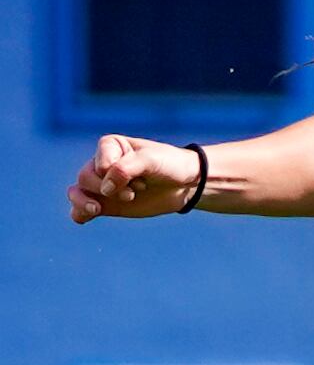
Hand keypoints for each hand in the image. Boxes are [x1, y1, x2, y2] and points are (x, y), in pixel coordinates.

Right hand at [68, 136, 201, 223]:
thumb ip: (126, 169)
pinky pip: (81, 210)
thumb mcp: (151, 160)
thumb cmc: (169, 165)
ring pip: (77, 192)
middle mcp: (101, 164)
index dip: (116, 172)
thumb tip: (104, 189)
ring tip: (97, 209)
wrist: (185, 184)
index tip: (142, 175)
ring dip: (83, 201)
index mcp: (110, 146)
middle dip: (108, 189)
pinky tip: (86, 217)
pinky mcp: (106, 204)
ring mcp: (102, 185)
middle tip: (134, 193)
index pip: (100, 162)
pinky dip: (80, 213)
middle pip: (86, 177)